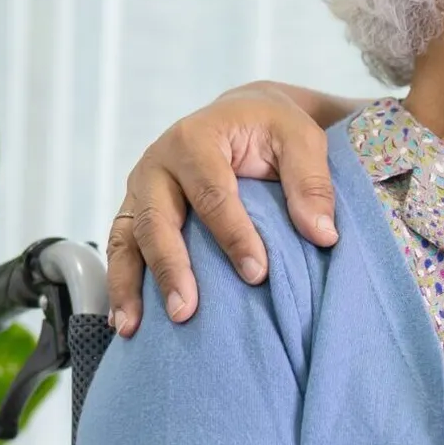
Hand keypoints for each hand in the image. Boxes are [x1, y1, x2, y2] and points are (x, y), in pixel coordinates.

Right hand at [105, 82, 338, 336]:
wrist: (242, 116)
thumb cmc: (272, 128)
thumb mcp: (302, 139)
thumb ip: (312, 182)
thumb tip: (323, 234)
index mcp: (196, 139)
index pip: (213, 193)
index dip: (234, 235)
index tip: (257, 274)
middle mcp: (158, 163)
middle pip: (157, 219)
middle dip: (170, 268)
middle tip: (185, 312)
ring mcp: (140, 189)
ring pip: (126, 238)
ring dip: (129, 285)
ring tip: (134, 328)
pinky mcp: (134, 212)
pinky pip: (120, 249)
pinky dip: (120, 285)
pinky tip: (128, 322)